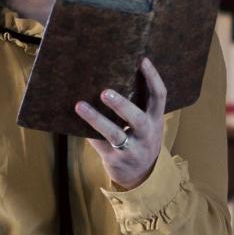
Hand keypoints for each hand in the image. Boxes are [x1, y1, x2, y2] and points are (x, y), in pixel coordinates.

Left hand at [75, 57, 166, 189]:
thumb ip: (136, 106)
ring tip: (80, 106)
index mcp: (155, 120)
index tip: (142, 60)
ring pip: (114, 133)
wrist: (140, 175)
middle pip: (137, 118)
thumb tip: (109, 77)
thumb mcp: (145, 125)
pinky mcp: (116, 159)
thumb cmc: (138, 140)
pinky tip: (74, 123)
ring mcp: (132, 149)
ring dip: (96, 119)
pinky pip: (99, 144)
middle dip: (121, 105)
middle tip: (104, 92)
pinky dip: (88, 133)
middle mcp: (147, 134)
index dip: (153, 77)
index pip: (159, 96)